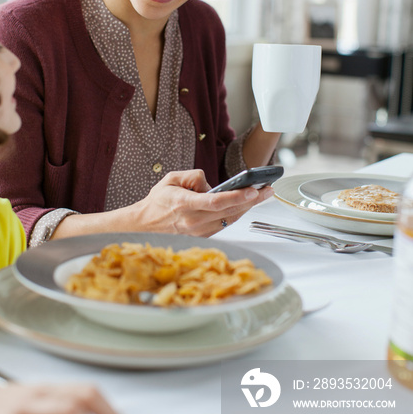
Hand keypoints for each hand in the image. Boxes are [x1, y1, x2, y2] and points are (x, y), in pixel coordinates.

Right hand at [136, 169, 273, 236]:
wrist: (145, 223)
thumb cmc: (159, 200)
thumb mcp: (172, 178)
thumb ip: (194, 177)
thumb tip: (213, 185)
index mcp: (183, 204)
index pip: (214, 202)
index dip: (235, 197)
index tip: (252, 190)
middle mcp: (192, 221)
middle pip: (228, 211)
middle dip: (251, 200)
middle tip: (267, 189)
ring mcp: (198, 231)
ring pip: (229, 219)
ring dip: (248, 207)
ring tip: (263, 195)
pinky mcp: (203, 236)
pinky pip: (224, 224)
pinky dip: (237, 214)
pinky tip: (247, 205)